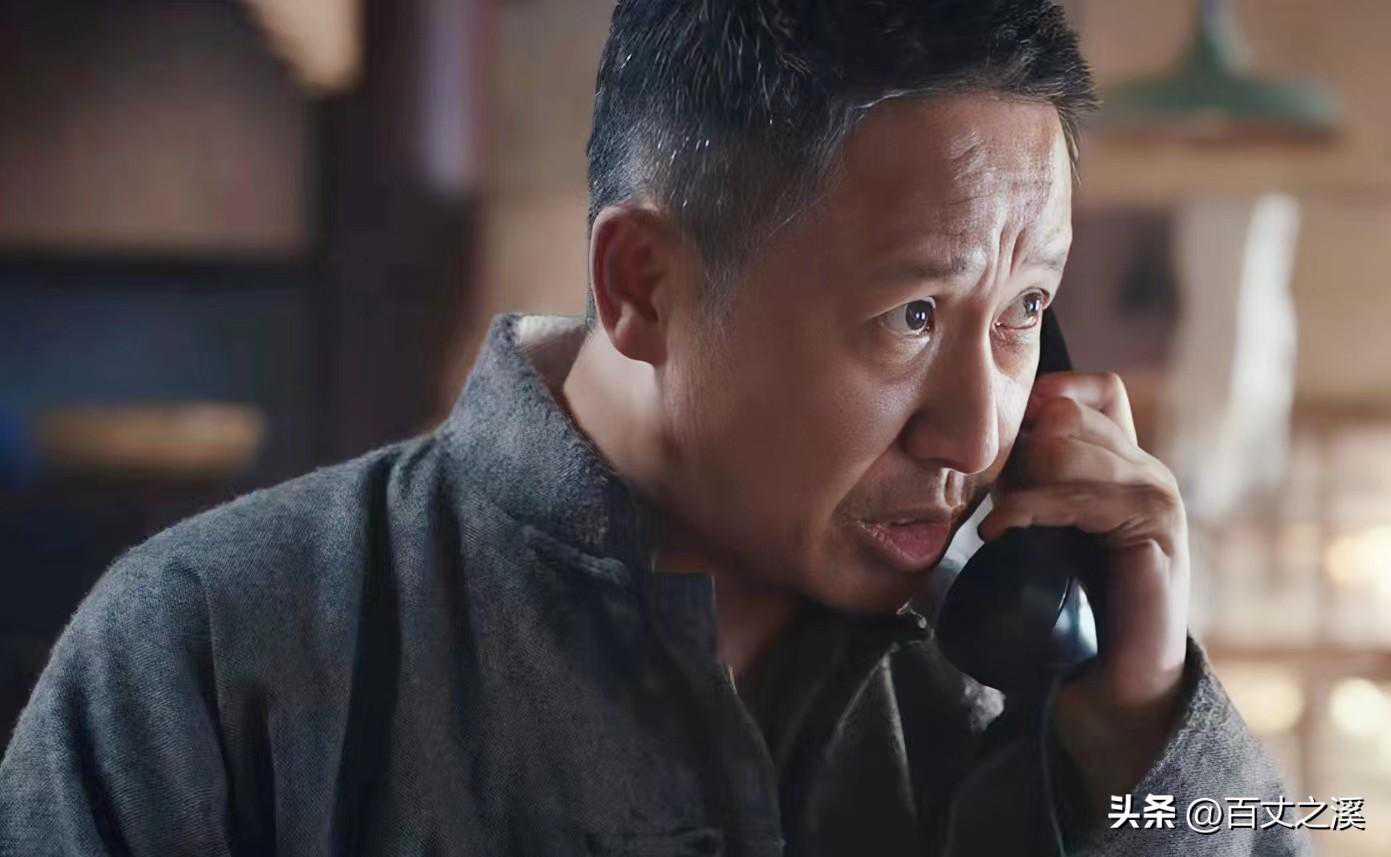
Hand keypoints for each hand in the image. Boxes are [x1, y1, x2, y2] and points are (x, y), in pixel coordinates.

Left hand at [978, 371, 1191, 811]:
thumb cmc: (1062, 607)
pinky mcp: (1156, 528)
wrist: (1107, 681)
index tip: (999, 451)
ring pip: (1070, 442)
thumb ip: (1019, 488)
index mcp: (1117, 462)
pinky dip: (1033, 506)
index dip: (1037, 403)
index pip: (1086, 389)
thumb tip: (954, 452)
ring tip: (998, 519)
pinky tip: (1003, 530)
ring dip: (1021, 479)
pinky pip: (1085, 491)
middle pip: (1068, 409)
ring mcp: (1155, 494)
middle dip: (1018, 448)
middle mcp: (1142, 468)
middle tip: (994, 496)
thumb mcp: (1033, 532)